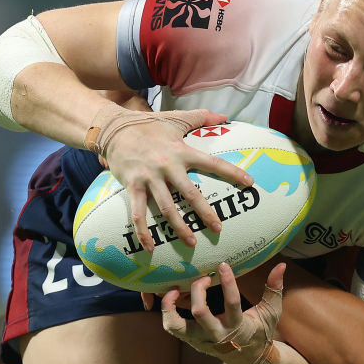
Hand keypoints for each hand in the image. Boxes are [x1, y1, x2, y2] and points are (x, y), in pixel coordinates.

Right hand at [93, 105, 253, 251]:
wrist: (114, 128)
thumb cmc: (148, 124)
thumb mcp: (176, 118)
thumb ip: (201, 117)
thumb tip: (225, 116)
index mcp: (181, 151)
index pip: (212, 163)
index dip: (232, 172)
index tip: (249, 183)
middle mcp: (167, 166)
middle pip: (190, 193)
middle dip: (205, 212)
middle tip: (218, 228)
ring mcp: (149, 177)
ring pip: (166, 207)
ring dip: (179, 227)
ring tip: (191, 242)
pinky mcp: (133, 186)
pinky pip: (138, 212)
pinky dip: (143, 232)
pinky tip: (151, 247)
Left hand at [162, 262, 285, 363]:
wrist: (249, 358)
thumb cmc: (260, 331)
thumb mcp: (271, 311)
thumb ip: (274, 288)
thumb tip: (281, 265)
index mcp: (238, 327)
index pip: (231, 304)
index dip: (228, 283)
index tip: (223, 265)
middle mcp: (217, 335)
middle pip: (200, 313)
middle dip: (198, 291)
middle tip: (204, 278)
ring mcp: (201, 340)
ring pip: (177, 326)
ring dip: (171, 305)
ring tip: (174, 287)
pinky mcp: (191, 340)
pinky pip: (172, 327)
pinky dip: (168, 311)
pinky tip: (171, 296)